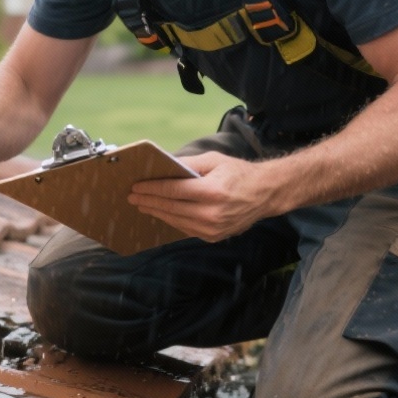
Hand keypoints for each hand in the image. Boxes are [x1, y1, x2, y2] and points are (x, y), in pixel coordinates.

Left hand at [127, 151, 276, 241]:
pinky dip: (172, 220)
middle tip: (132, 197)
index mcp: (212, 191)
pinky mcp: (214, 237)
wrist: (265, 194)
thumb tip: (164, 166)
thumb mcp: (214, 160)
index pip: (173, 191)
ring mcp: (213, 228)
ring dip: (157, 212)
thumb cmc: (238, 173)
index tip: (136, 186)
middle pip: (171, 207)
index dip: (152, 189)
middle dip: (149, 201)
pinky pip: (186, 229)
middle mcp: (212, 213)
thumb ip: (188, 163)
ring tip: (143, 205)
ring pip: (176, 221)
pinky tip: (162, 213)